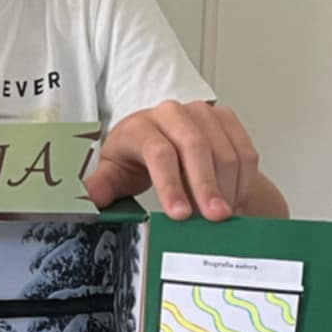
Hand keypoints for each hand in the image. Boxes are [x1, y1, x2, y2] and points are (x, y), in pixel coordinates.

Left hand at [84, 100, 260, 219]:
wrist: (158, 139)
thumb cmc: (133, 158)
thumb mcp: (112, 173)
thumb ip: (101, 186)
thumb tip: (87, 199)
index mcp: (140, 126)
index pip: (158, 152)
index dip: (170, 185)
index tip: (180, 215)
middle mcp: (172, 113)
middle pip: (195, 147)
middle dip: (207, 186)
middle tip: (215, 217)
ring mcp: (201, 113)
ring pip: (224, 149)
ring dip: (228, 186)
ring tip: (226, 215)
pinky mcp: (225, 119)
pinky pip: (243, 149)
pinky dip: (244, 178)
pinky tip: (237, 201)